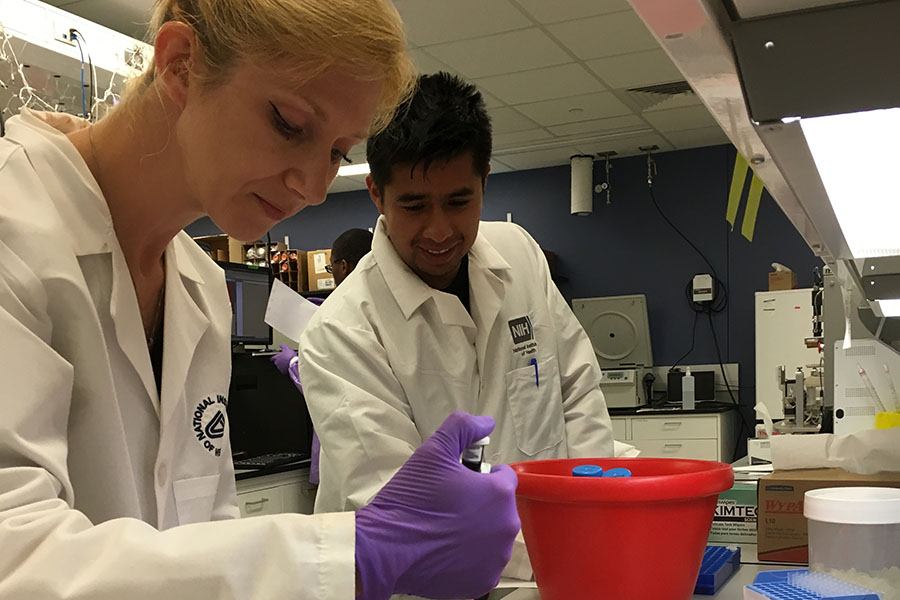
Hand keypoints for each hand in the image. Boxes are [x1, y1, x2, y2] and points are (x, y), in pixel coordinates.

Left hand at [270, 344, 295, 374]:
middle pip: (276, 362)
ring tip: (287, 362)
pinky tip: (289, 366)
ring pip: (280, 366)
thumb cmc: (290, 356)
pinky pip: (283, 370)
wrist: (294, 363)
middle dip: (279, 361)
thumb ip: (282, 346)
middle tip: (284, 359)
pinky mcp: (283, 372)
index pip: (272, 358)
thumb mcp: (286, 348)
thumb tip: (281, 345)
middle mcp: (277, 363)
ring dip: (282, 364)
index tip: (275, 357)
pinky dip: (285, 368)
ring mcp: (280, 368)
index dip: (274, 357)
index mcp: (276, 358)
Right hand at [355, 412, 519, 599]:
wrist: (385, 547)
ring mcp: (496, 558)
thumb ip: (463, 427)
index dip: (481, 476)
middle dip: (481, 504)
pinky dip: (469, 557)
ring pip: (493, 535)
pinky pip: (483, 563)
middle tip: (449, 504)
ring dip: (477, 530)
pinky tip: (445, 549)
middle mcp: (506, 527)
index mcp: (499, 493)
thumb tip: (487, 422)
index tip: (458, 482)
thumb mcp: (433, 451)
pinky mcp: (483, 582)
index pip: (503, 476)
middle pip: (500, 507)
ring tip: (445, 528)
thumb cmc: (411, 499)